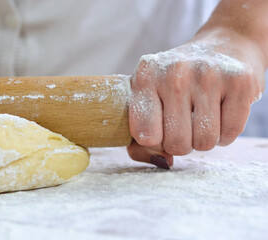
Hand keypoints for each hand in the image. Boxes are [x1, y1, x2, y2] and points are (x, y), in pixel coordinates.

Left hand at [127, 28, 264, 167]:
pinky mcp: (239, 81)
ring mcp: (208, 74)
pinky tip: (221, 111)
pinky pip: (230, 134)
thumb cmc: (178, 82)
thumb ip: (140, 140)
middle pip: (176, 144)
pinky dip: (225, 133)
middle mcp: (174, 72)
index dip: (155, 143)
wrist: (224, 44)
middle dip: (181, 143)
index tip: (160, 130)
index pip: (144, 135)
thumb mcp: (149, 99)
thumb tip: (163, 162)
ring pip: (204, 143)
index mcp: (145, 76)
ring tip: (202, 116)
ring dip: (203, 139)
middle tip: (184, 123)